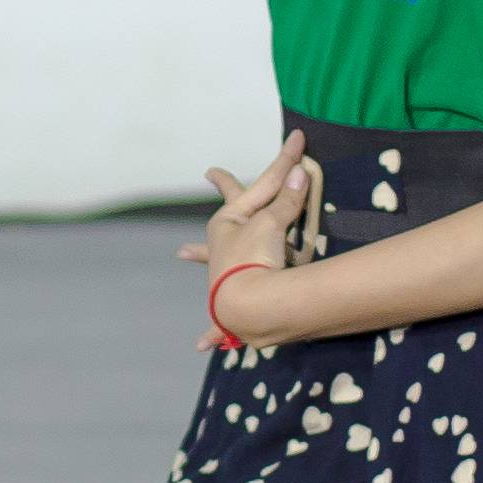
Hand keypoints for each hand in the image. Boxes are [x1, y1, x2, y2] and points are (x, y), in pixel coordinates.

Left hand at [188, 134, 308, 326]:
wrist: (246, 304)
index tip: (295, 137)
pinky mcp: (230, 308)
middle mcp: (221, 247)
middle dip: (223, 191)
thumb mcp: (273, 225)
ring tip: (182, 253)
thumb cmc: (254, 258)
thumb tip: (300, 172)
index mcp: (228, 222)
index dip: (283, 162)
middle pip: (228, 213)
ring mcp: (223, 276)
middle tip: (211, 172)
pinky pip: (220, 324)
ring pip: (214, 262)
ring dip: (200, 257)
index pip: (259, 184)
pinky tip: (198, 345)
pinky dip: (211, 334)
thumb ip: (287, 202)